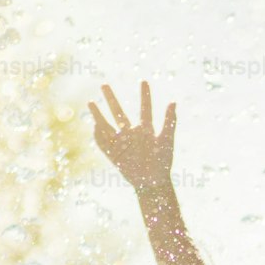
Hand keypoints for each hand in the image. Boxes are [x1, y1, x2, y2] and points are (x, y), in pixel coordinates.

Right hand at [88, 80, 175, 195]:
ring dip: (98, 115)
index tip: (144, 82)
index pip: (145, 110)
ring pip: (107, 125)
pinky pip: (104, 144)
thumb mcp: (166, 141)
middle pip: (119, 113)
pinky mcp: (114, 154)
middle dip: (111, 99)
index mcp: (146, 131)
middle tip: (104, 84)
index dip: (145, 96)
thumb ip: (169, 122)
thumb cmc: (162, 163)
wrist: (153, 183)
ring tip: (91, 102)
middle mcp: (132, 135)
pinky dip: (98, 136)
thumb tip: (173, 102)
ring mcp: (122, 144)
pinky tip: (94, 126)